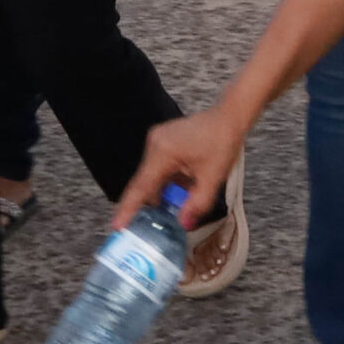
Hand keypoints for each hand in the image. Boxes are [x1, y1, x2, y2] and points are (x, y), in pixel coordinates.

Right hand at [112, 104, 251, 232]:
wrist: (227, 118)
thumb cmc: (222, 143)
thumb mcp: (213, 178)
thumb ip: (197, 204)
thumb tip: (183, 224)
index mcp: (164, 152)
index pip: (142, 187)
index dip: (128, 208)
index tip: (116, 225)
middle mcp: (154, 144)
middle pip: (145, 182)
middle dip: (151, 203)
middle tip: (153, 223)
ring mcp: (156, 140)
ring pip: (152, 175)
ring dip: (163, 190)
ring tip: (181, 199)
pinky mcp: (161, 141)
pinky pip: (158, 167)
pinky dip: (167, 180)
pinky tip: (182, 186)